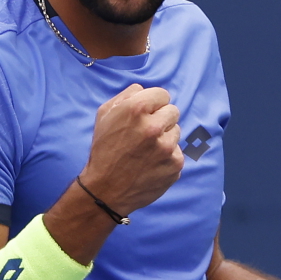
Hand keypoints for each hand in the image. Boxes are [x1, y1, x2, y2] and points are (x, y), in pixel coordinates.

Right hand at [77, 84, 183, 215]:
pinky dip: (167, 157)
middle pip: (173, 111)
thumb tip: (143, 89)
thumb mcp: (104, 115)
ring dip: (165, 138)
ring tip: (146, 150)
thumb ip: (126, 95)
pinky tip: (151, 164)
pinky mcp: (175, 165)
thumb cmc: (103, 150)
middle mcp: (154, 126)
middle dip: (161, 119)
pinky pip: (177, 152)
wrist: (105, 190)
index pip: (162, 94)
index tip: (145, 114)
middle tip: (146, 133)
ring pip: (176, 131)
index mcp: (137, 109)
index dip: (153, 104)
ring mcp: (167, 148)